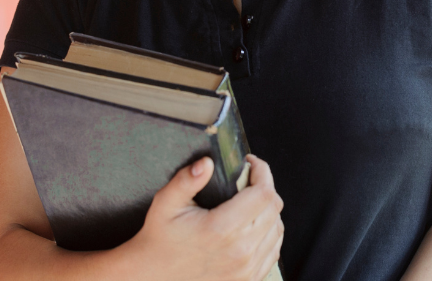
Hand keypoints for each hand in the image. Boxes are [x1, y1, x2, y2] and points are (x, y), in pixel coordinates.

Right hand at [118, 154, 283, 280]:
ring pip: (277, 228)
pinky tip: (255, 224)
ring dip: (269, 209)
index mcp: (222, 229)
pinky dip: (269, 232)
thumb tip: (207, 163)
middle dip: (265, 186)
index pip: (263, 193)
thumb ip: (186, 180)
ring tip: (251, 200)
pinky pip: (273, 250)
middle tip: (248, 179)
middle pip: (274, 207)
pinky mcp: (248, 279)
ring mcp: (246, 268)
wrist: (154, 277)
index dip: (262, 172)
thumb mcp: (165, 204)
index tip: (250, 164)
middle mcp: (239, 250)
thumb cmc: (160, 239)